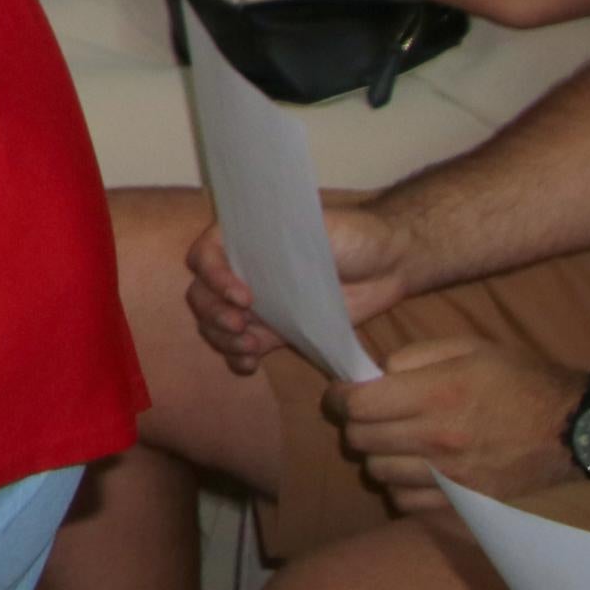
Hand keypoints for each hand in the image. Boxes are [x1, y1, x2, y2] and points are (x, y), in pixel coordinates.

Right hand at [186, 196, 413, 378]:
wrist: (388, 263)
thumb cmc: (352, 234)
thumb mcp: (315, 226)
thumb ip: (281, 239)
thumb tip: (255, 249)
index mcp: (244, 239)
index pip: (205, 255)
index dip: (214, 277)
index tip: (244, 296)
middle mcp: (242, 271)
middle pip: (202, 293)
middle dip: (213, 313)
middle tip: (241, 325)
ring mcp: (258, 304)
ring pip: (214, 323)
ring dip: (222, 338)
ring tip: (250, 348)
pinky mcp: (275, 332)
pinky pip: (242, 347)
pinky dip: (236, 358)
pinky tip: (249, 364)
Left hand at [331, 336, 580, 516]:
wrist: (577, 431)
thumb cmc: (521, 381)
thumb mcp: (469, 347)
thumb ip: (414, 355)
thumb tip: (376, 374)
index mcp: (436, 394)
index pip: (357, 405)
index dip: (338, 398)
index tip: (339, 395)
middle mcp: (439, 440)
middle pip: (360, 440)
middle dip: (354, 425)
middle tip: (366, 417)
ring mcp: (452, 479)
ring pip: (378, 474)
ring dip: (377, 457)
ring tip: (392, 443)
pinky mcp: (467, 506)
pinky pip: (407, 504)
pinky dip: (401, 488)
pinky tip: (414, 472)